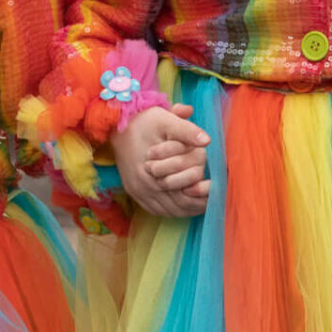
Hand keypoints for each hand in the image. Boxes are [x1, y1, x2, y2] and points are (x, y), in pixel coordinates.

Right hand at [111, 103, 210, 217]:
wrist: (117, 125)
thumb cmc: (144, 121)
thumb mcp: (166, 120)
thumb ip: (187, 130)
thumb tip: (207, 140)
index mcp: (154, 170)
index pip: (184, 194)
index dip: (202, 196)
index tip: (214, 191)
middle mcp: (144, 185)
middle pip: (176, 207)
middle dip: (196, 206)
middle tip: (211, 201)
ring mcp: (138, 190)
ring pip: (167, 211)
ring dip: (185, 210)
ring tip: (201, 204)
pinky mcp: (133, 191)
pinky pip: (154, 210)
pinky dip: (170, 210)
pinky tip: (181, 204)